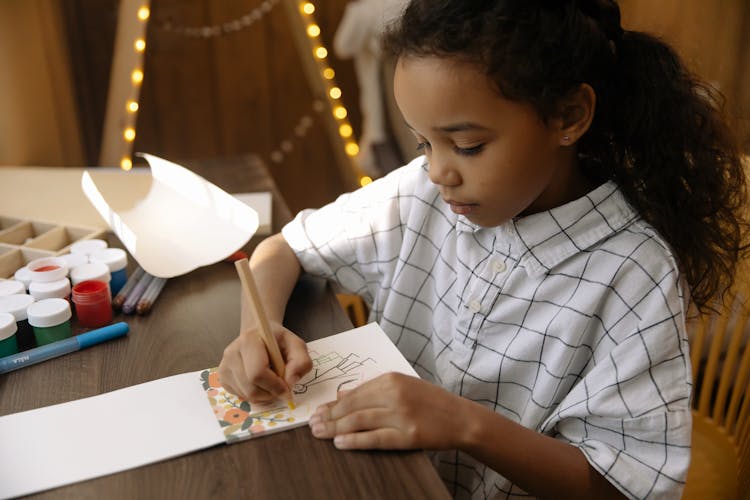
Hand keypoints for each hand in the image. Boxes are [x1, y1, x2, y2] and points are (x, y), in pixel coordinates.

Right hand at [218, 321, 311, 402]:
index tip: (287, 387)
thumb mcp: (296, 345)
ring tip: (271, 381)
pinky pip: (241, 396)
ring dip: (264, 395)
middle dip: (271, 393)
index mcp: (248, 340)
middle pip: (251, 389)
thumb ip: (301, 362)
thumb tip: (290, 382)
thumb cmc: (278, 342)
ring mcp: (224, 366)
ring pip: (247, 395)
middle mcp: (231, 353)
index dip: (275, 386)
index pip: (258, 373)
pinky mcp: (223, 377)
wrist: (260, 336)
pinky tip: (260, 382)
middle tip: (281, 386)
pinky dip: (256, 395)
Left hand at [308, 372, 470, 449]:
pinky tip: (341, 443)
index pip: (354, 392)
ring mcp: (401, 415)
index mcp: (392, 379)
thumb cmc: (431, 402)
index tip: (318, 411)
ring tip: (320, 434)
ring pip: (360, 421)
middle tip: (312, 424)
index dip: (333, 403)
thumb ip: (374, 389)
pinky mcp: (408, 436)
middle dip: (329, 416)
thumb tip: (343, 395)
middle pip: (353, 406)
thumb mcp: (404, 386)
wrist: (461, 417)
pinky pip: (375, 438)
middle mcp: (395, 394)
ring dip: (336, 428)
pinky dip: (355, 441)